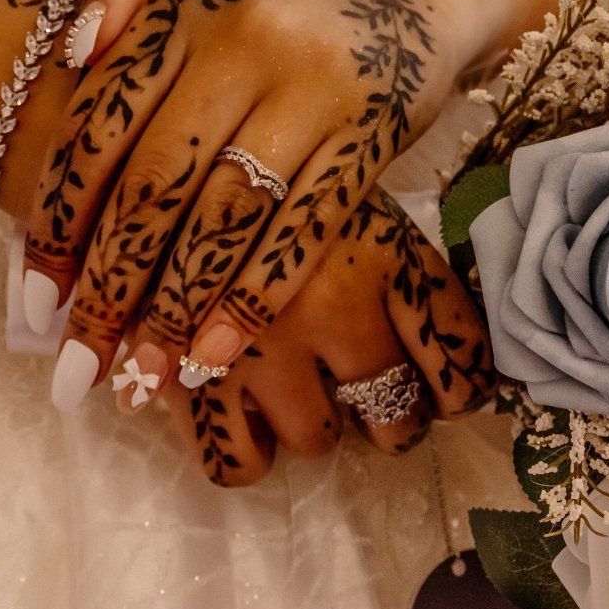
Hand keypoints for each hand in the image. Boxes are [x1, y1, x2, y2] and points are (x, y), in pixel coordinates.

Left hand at [23, 0, 588, 404]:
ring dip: (176, 310)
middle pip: (156, 187)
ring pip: (226, 219)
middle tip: (77, 365)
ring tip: (141, 379)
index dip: (59, 224)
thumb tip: (68, 59)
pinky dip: (252, 302)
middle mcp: (243, 45)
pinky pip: (301, 232)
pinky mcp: (369, 135)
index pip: (98, 130)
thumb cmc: (270, 2)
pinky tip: (213, 359)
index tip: (33, 305)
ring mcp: (311, 91)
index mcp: (183, 11)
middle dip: (110, 287)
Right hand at [148, 190, 494, 485]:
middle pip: (397, 408)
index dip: (461, 389)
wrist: (148, 146)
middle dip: (391, 417)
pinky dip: (248, 456)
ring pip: (318, 439)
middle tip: (371, 400)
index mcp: (384, 250)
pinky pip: (237, 462)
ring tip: (296, 400)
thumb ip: (384, 256)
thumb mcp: (338, 184)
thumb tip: (433, 354)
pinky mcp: (195, 376)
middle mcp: (335, 302)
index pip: (458, 350)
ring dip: (315, 429)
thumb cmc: (259, 164)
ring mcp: (265, 345)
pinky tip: (245, 423)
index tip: (447, 394)